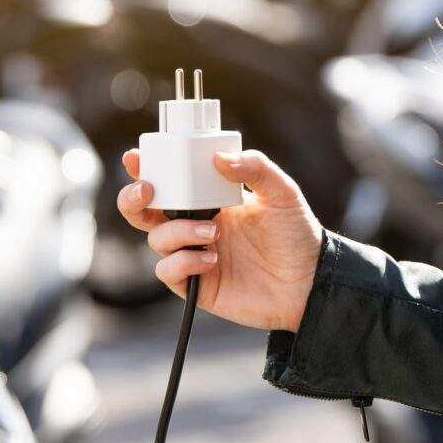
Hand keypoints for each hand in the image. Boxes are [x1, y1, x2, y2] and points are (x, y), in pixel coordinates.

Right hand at [117, 150, 322, 331]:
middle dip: (132, 199)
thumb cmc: (297, 237)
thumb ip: (255, 168)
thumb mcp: (282, 193)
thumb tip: (218, 158)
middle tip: (148, 191)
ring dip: (177, 231)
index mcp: (209, 201)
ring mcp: (192, 255)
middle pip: (143, 212)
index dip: (146, 169)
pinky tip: (212, 259)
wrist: (309, 283)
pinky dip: (183, 261)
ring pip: (156, 239)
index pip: (169, 182)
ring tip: (213, 233)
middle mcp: (194, 227)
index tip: (135, 158)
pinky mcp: (195, 285)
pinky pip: (168, 270)